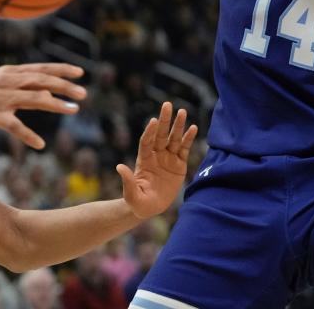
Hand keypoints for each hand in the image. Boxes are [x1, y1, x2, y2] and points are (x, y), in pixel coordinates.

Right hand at [0, 63, 85, 148]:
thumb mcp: (1, 88)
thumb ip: (23, 89)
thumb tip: (49, 92)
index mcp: (9, 73)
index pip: (40, 69)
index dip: (61, 69)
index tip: (80, 73)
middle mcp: (5, 81)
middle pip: (41, 80)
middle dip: (64, 86)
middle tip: (84, 93)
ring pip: (33, 98)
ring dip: (56, 104)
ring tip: (73, 109)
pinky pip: (14, 125)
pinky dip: (28, 135)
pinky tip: (40, 144)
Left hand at [116, 102, 197, 218]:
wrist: (150, 208)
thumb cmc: (138, 202)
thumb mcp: (132, 195)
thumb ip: (128, 181)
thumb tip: (119, 167)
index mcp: (144, 160)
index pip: (147, 142)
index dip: (150, 132)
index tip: (153, 121)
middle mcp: (156, 155)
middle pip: (161, 134)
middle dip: (164, 120)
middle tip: (168, 105)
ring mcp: (168, 158)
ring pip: (173, 138)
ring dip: (178, 125)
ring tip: (182, 111)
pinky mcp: (179, 164)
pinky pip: (184, 149)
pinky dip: (189, 138)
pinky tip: (193, 128)